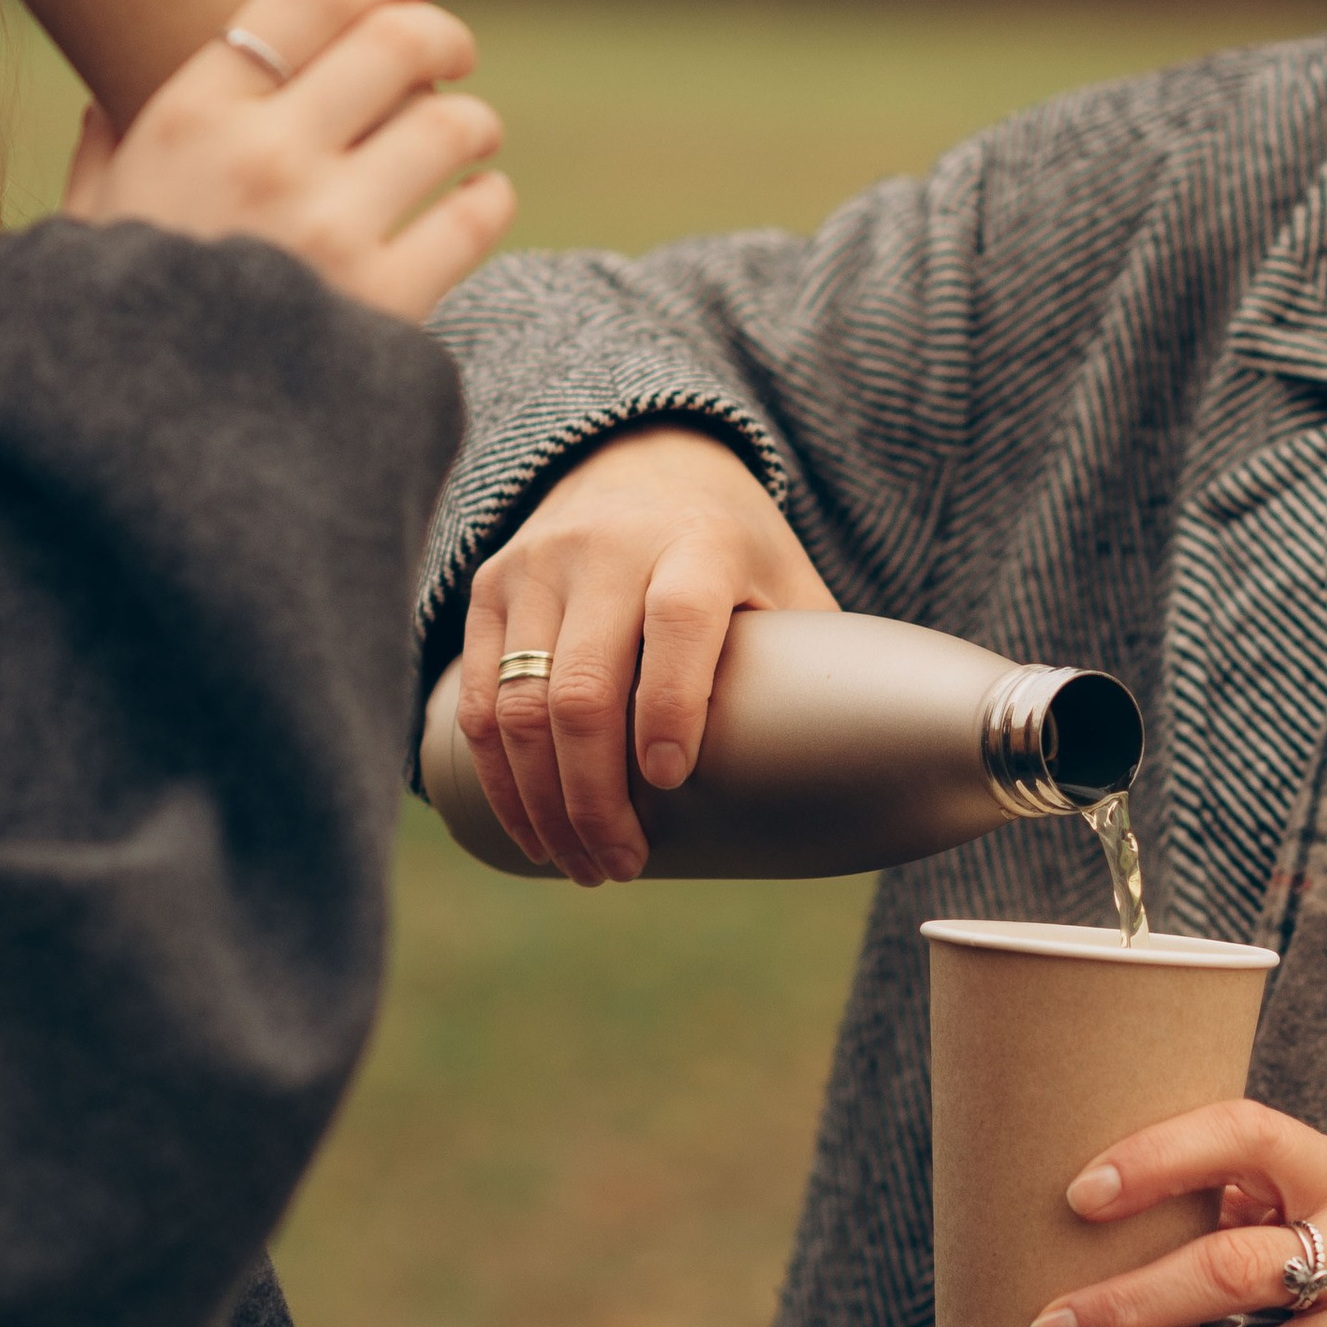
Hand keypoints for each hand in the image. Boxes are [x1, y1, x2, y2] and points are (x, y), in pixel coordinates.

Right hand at [60, 0, 514, 322]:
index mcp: (186, 121)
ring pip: (451, 127)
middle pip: (396, 45)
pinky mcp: (389, 302)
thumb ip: (102, 162)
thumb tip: (102, 105)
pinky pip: (473, 218)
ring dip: (473, 123)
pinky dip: (488, 200)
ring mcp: (331, 229)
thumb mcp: (80, 233)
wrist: (143, 461)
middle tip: (453, 52)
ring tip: (471, 136)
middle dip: (441, 36)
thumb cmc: (105, 339)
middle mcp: (264, 158)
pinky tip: (480, 203)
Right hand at [457, 424, 834, 883]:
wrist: (644, 460)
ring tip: (580, 864)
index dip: (672, 705)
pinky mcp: (491, 588)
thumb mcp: (786, 583)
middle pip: (582, 689)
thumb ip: (810, 661)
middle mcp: (607, 547)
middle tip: (623, 866)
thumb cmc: (735, 553)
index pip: (679, 621)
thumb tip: (850, 777)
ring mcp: (538, 566)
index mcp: (699, 542)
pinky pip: (476, 700)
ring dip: (544, 805)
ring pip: (518, 707)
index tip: (670, 781)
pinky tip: (532, 828)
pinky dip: (498, 778)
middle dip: (596, 798)